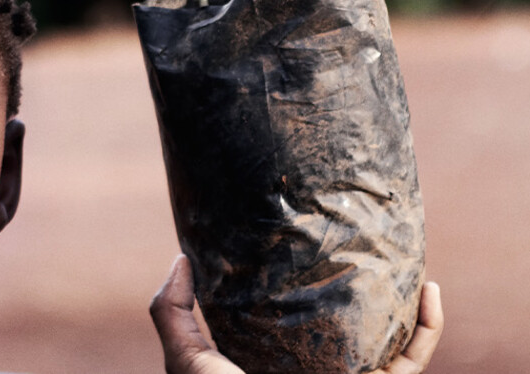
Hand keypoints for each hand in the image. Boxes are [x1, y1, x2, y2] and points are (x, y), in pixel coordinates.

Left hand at [150, 255, 444, 373]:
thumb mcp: (187, 358)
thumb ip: (172, 312)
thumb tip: (183, 259)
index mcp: (273, 360)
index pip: (289, 318)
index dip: (296, 283)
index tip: (300, 241)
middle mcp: (316, 368)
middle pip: (346, 326)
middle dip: (361, 290)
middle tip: (363, 244)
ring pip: (389, 340)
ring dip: (405, 304)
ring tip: (404, 263)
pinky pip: (414, 360)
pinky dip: (429, 327)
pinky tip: (429, 291)